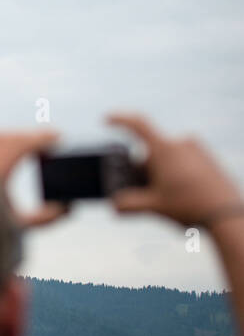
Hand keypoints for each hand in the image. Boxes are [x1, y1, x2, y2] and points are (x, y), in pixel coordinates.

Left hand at [0, 129, 68, 228]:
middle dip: (30, 139)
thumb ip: (45, 218)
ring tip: (29, 150)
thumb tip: (67, 208)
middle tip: (48, 146)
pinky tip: (4, 153)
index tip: (60, 137)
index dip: (43, 138)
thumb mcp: (17, 225)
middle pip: (8, 139)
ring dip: (11, 142)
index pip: (22, 143)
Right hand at [107, 113, 241, 227]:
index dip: (119, 119)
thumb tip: (114, 205)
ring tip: (166, 196)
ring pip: (167, 156)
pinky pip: (184, 159)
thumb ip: (129, 204)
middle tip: (143, 188)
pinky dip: (176, 172)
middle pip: (150, 151)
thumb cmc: (191, 207)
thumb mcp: (154, 207)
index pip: (137, 124)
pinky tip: (182, 193)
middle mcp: (181, 143)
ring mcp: (198, 150)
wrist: (230, 216)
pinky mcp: (209, 158)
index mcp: (165, 149)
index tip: (106, 120)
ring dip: (160, 171)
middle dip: (142, 168)